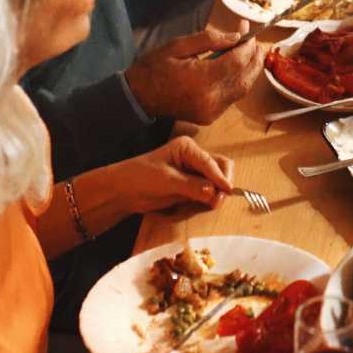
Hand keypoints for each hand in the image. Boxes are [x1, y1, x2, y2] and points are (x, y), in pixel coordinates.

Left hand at [110, 134, 235, 212]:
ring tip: (213, 204)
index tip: (227, 190)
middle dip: (222, 182)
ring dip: (218, 191)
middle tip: (219, 200)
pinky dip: (211, 197)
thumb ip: (192, 186)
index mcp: (188, 148)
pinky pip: (209, 191)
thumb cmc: (141, 177)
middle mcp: (194, 157)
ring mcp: (194, 172)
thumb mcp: (167, 180)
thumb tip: (213, 192)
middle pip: (219, 167)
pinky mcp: (192, 186)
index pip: (209, 162)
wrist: (124, 190)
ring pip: (217, 179)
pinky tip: (207, 204)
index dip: (219, 177)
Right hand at [125, 24, 265, 123]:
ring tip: (254, 53)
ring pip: (243, 90)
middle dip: (255, 59)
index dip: (247, 47)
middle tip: (258, 43)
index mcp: (200, 80)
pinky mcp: (210, 117)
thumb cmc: (155, 67)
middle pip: (245, 78)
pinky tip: (239, 69)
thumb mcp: (179, 45)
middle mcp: (210, 99)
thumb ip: (210, 40)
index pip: (236, 62)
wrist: (138, 97)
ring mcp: (211, 112)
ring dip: (251, 71)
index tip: (250, 32)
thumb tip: (237, 37)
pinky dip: (239, 82)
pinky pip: (233, 98)